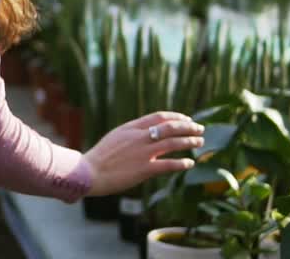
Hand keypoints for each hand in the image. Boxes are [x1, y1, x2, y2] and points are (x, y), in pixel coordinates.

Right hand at [82, 111, 204, 196]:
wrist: (88, 173)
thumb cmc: (100, 158)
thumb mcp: (115, 138)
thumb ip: (132, 134)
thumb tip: (149, 132)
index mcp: (131, 128)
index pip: (159, 117)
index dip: (176, 117)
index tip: (187, 120)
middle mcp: (138, 137)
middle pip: (170, 127)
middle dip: (188, 127)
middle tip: (200, 129)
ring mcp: (142, 153)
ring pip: (173, 143)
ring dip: (189, 142)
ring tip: (200, 142)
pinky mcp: (143, 169)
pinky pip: (168, 164)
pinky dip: (182, 163)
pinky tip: (190, 163)